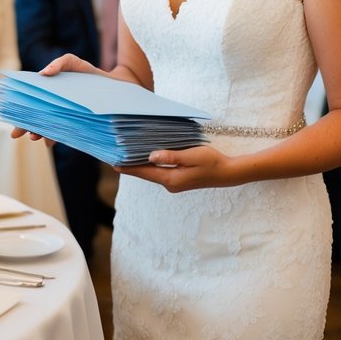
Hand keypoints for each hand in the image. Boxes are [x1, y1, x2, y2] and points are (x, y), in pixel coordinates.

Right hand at [6, 54, 101, 143]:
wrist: (110, 85)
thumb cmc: (86, 71)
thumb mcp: (72, 62)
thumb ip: (59, 64)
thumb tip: (43, 73)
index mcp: (45, 90)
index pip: (27, 99)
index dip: (17, 107)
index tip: (8, 113)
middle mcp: (50, 104)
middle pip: (32, 115)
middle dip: (23, 125)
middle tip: (15, 134)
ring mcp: (60, 115)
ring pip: (44, 126)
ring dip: (37, 133)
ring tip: (34, 137)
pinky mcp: (71, 124)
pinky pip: (59, 133)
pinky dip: (54, 138)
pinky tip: (50, 142)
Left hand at [116, 145, 231, 192]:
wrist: (227, 173)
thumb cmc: (211, 162)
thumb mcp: (192, 156)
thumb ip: (171, 156)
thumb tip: (151, 156)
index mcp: (171, 179)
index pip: (144, 172)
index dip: (128, 167)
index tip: (113, 163)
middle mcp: (170, 184)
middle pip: (146, 174)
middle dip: (131, 165)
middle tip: (116, 155)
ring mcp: (174, 183)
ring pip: (153, 173)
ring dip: (141, 165)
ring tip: (127, 155)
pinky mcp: (179, 180)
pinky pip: (160, 173)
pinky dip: (151, 166)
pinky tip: (147, 158)